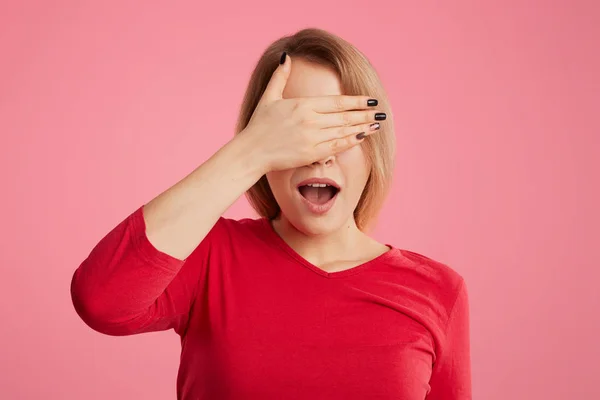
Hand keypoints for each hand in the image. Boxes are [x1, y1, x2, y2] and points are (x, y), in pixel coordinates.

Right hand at [240, 53, 384, 172]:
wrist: (251, 152)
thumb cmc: (259, 125)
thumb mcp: (269, 96)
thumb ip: (280, 77)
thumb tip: (286, 57)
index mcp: (303, 105)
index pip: (337, 101)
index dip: (357, 101)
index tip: (371, 100)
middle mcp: (311, 120)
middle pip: (344, 116)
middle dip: (365, 115)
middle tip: (381, 113)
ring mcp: (312, 138)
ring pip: (343, 131)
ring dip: (362, 127)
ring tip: (376, 125)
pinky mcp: (311, 154)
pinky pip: (336, 146)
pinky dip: (350, 141)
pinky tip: (361, 137)